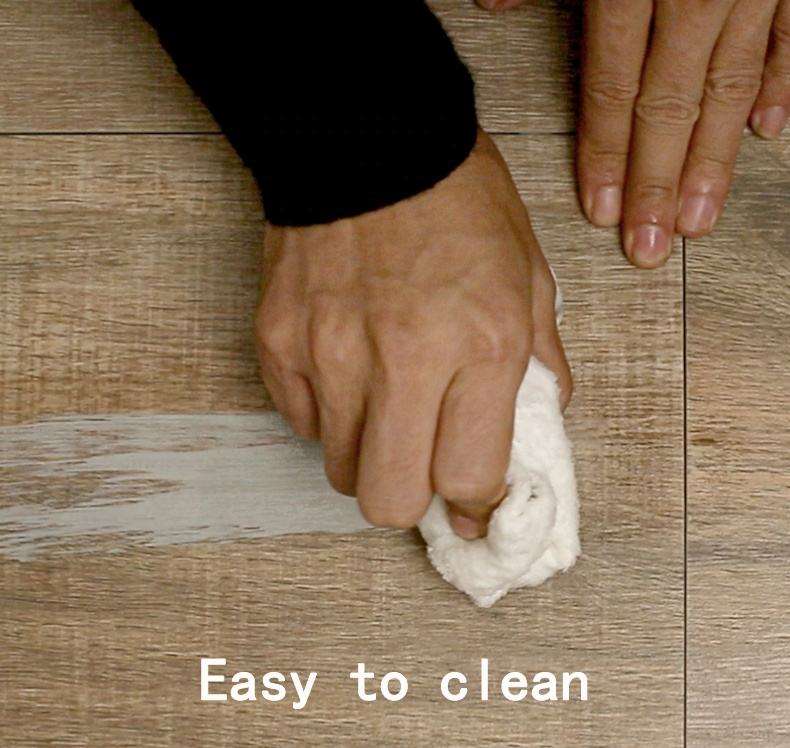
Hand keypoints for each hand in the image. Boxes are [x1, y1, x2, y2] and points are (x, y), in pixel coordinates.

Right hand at [255, 131, 571, 538]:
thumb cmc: (459, 201)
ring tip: (385, 406)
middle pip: (387, 501)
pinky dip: (329, 414)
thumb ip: (539, 364)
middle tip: (425, 466)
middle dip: (412, 499)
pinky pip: (301, 420)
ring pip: (339, 469)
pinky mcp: (278, 341)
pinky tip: (346, 370)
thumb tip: (534, 425)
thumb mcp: (529, 275)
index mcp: (482, 345)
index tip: (476, 500)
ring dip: (370, 455)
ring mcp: (329, 353)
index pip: (470, 478)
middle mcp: (403, 360)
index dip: (477, 504)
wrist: (371, 134)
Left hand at [478, 0, 788, 267]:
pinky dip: (779, 85)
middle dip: (660, 181)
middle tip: (651, 247)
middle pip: (673, 102)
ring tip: (697, 220)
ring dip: (715, 158)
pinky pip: (788, 36)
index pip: (616, 86)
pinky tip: (769, 133)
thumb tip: (495, 7)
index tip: (603, 211)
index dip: (608, 153)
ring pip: (732, 84)